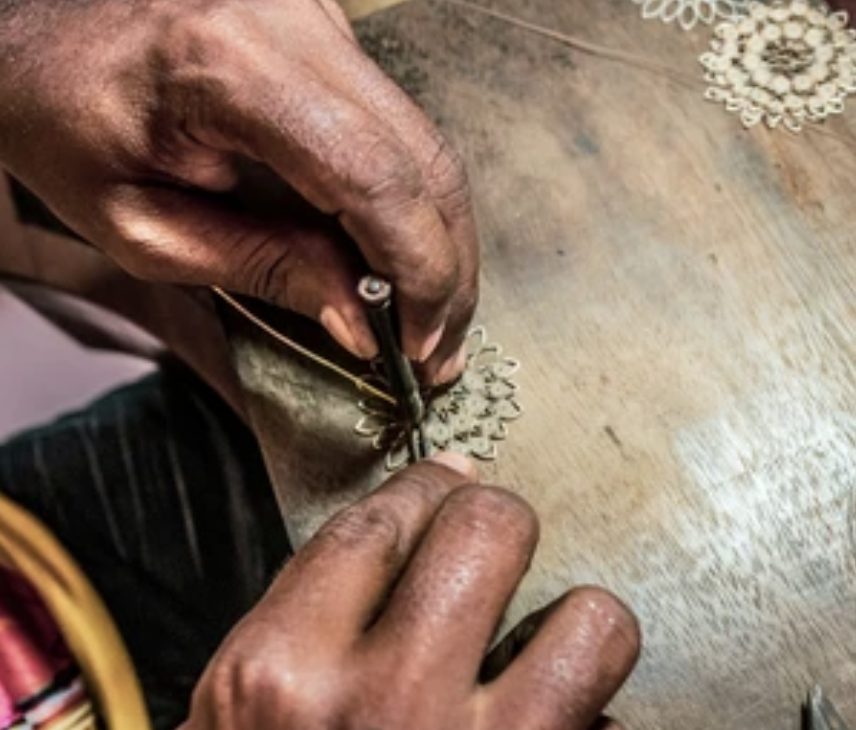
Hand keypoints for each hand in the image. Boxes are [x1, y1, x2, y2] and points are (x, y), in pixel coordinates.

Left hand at [0, 0, 476, 382]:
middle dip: (446, 269)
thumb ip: (260, 267)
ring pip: (427, 142)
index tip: (418, 345)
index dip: (416, 271)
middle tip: (441, 349)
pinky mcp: (330, 32)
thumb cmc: (57, 118)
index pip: (374, 179)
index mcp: (229, 68)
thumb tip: (362, 321)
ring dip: (440, 240)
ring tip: (430, 317)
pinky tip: (402, 257)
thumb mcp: (137, 223)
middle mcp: (296, 25)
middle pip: (425, 159)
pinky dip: (412, 202)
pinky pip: (399, 126)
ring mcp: (322, 20)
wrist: (35, 27)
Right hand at [181, 454, 639, 729]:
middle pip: (487, 532)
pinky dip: (597, 721)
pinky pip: (614, 728)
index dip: (425, 490)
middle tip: (498, 546)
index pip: (377, 523)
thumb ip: (312, 624)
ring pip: (593, 621)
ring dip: (582, 627)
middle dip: (500, 524)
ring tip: (549, 648)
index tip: (449, 485)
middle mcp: (378, 708)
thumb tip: (419, 518)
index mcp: (277, 678)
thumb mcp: (244, 724)